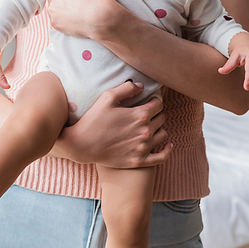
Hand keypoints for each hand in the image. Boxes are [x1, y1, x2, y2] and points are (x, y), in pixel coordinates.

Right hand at [58, 80, 172, 167]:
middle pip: (162, 118)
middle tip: (147, 113)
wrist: (82, 145)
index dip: (154, 100)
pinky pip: (162, 156)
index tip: (148, 101)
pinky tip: (167, 144)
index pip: (158, 104)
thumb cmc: (93, 120)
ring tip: (151, 126)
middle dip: (156, 113)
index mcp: (140, 115)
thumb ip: (126, 88)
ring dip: (159, 128)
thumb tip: (142, 87)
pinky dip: (167, 149)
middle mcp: (145, 132)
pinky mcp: (139, 161)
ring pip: (163, 135)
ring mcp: (143, 148)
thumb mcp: (107, 97)